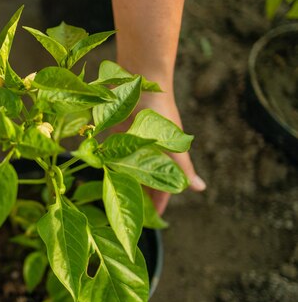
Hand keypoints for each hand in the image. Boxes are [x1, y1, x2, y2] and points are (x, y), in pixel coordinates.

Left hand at [112, 90, 205, 213]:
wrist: (140, 78)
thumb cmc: (159, 109)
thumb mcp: (171, 142)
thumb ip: (182, 166)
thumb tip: (200, 189)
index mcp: (163, 157)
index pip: (162, 187)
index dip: (159, 204)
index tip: (156, 223)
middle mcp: (147, 152)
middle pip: (144, 181)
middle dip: (140, 199)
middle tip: (132, 218)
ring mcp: (129, 144)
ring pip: (128, 170)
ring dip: (125, 184)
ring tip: (115, 202)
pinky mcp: (114, 133)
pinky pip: (110, 155)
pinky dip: (108, 166)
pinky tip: (100, 175)